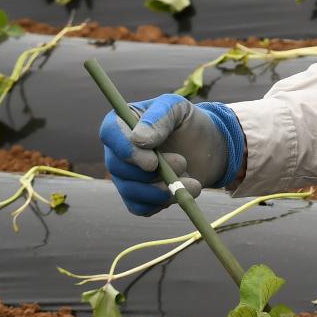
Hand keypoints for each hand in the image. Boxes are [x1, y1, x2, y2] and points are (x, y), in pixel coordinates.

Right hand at [97, 94, 244, 215]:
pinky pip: (140, 207)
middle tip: (183, 163)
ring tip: (192, 182)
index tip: (152, 161)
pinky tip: (182, 193)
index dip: (126, 150)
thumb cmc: (187, 121)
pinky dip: (162, 203)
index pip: (110, 133)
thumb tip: (139, 140)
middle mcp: (118, 150)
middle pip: (117, 167)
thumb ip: (159, 118)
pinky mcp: (138, 196)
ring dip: (161, 191)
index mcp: (123, 122)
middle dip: (151, 173)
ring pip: (130, 191)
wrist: (206, 146)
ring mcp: (125, 175)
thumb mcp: (177, 108)